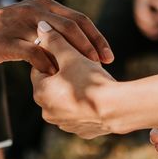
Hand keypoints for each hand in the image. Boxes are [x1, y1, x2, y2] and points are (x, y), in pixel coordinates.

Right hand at [0, 0, 113, 74]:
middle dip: (93, 45)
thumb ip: (52, 32)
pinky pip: (34, 52)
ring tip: (86, 71)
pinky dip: (48, 64)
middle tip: (105, 64)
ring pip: (57, 36)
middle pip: (74, 25)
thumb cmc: (3, 34)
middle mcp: (36, 9)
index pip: (79, 19)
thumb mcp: (30, 26)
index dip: (97, 37)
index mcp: (45, 4)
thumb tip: (78, 47)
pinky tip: (56, 76)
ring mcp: (22, 23)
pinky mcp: (8, 39)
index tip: (108, 56)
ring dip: (75, 54)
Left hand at [30, 22, 117, 138]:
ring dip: (75, 90)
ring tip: (91, 78)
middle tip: (80, 64)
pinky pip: (81, 114)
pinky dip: (86, 105)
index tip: (68, 52)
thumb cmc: (90, 79)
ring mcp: (65, 124)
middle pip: (53, 86)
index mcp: (40, 93)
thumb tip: (41, 26)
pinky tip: (98, 95)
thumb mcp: (71, 55)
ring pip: (67, 100)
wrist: (116, 108)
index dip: (54, 57)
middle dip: (64, 74)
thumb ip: (55, 40)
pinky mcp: (82, 131)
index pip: (41, 68)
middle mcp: (48, 112)